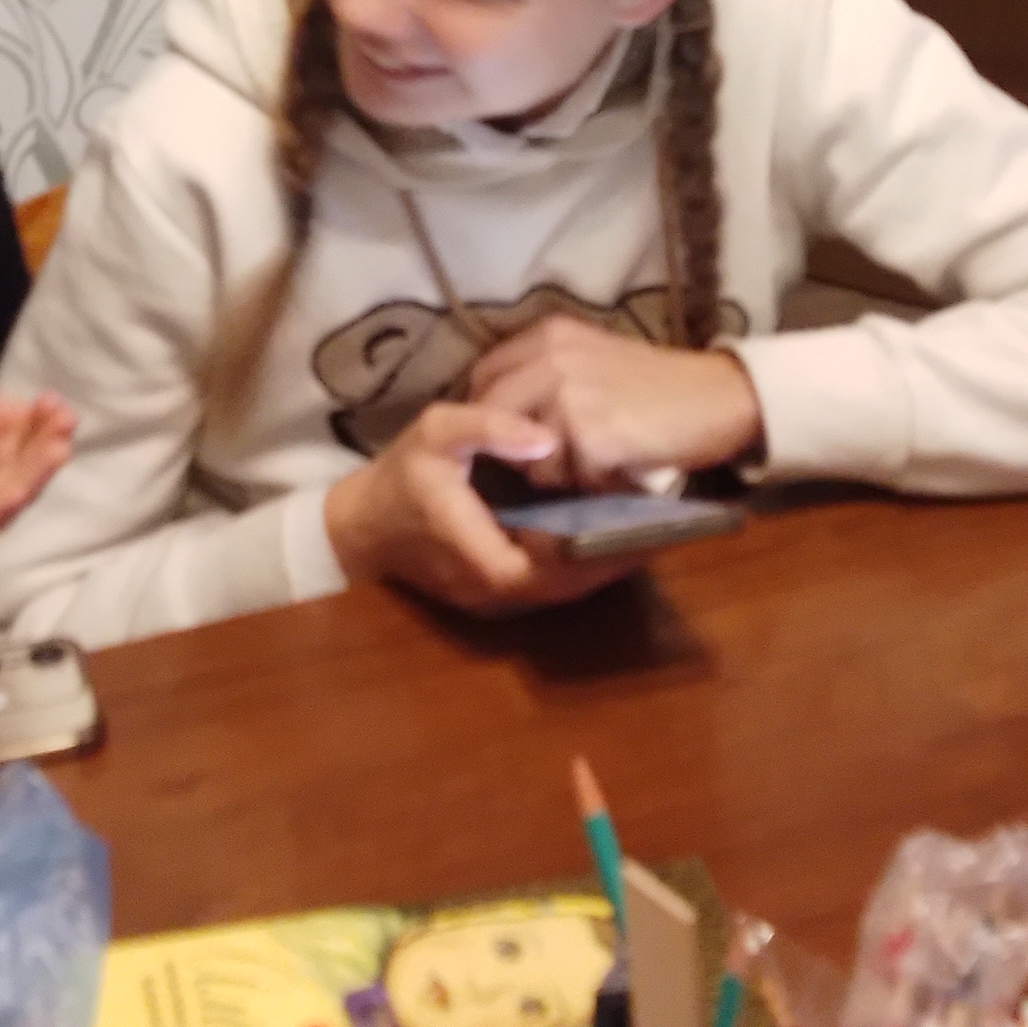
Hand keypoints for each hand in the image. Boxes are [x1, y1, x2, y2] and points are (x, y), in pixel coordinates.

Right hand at [324, 399, 637, 617]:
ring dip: (607, 562)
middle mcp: (496, 591)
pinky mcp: (499, 591)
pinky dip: (585, 561)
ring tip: (653, 528)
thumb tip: (545, 438)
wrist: (360, 525)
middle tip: (666, 524)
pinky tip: (612, 533)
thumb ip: (487, 428)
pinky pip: (553, 581)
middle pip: (573, 583)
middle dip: (618, 556)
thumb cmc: (400, 476)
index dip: (602, 549)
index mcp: (483, 557)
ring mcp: (497, 599)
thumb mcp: (435, 433)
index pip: (557, 565)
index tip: (643, 520)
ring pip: (566, 587)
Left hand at [462, 314, 761, 486]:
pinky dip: (586, 483)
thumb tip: (495, 417)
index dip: (489, 412)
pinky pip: (562, 478)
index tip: (507, 436)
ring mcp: (567, 396)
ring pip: (525, 456)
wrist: (718, 398)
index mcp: (549, 334)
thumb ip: (543, 377)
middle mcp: (550, 357)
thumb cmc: (657, 386)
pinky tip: (615, 470)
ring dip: (552, 471)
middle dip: (510, 448)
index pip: (484, 375)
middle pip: (490, 414)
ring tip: (594, 461)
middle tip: (546, 462)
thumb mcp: (591, 360)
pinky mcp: (589, 435)